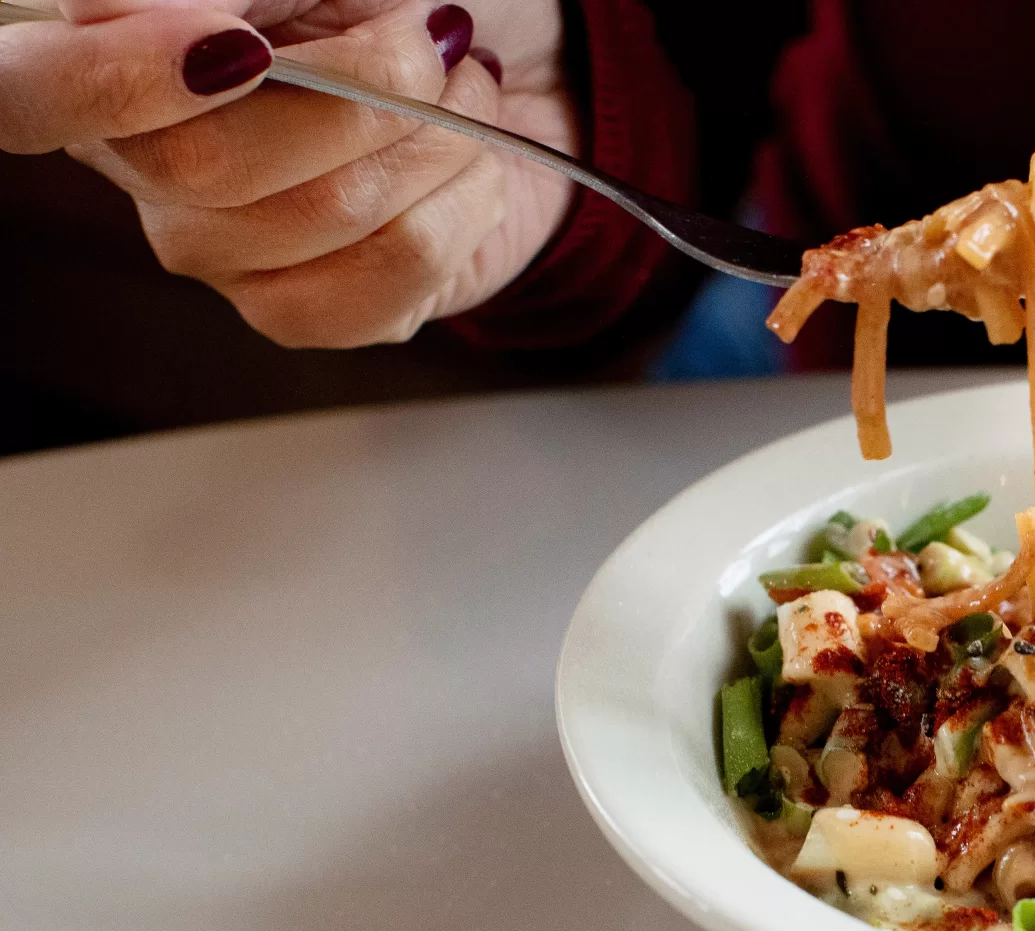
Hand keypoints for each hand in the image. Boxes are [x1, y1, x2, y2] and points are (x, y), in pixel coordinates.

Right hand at [0, 0, 573, 346]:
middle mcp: (144, 164)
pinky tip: (469, 166)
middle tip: (434, 36)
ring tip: (465, 93)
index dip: (118, 80)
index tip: (244, 48)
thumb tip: (170, 20)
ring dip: (437, 138)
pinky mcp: (312, 311)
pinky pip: (391, 276)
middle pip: (207, 165)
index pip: (32, 95)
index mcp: (113, 51)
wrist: (500, 64)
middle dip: (366, 90)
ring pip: (325, 216)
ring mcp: (221, 251)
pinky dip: (464, 202)